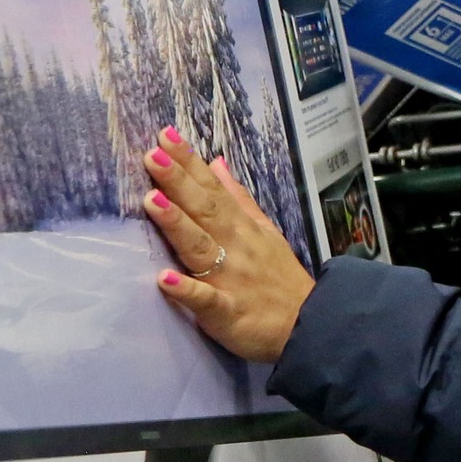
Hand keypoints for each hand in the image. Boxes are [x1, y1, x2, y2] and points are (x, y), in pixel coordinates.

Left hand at [143, 128, 311, 362]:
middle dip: (178, 182)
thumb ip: (237, 198)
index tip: (166, 135)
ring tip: (152, 201)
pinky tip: (164, 280)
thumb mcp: (264, 230)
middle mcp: (235, 247)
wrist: (308, 326)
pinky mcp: (226, 312)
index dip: (190, 163)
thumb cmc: (279, 278)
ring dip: (177, 224)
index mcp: (242, 228)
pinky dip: (187, 290)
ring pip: (200, 247)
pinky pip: (206, 300)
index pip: (212, 189)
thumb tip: (216, 162)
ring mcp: (230, 279)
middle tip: (153, 154)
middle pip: (204, 210)